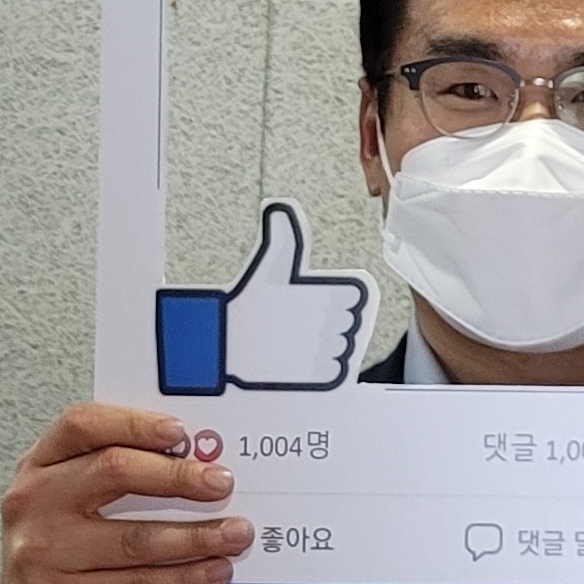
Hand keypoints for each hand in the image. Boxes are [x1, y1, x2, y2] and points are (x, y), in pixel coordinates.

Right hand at [0, 405, 247, 583]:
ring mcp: (43, 553)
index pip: (82, 424)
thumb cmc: (61, 547)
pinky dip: (184, 579)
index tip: (182, 432)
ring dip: (196, 535)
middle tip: (222, 483)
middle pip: (113, 472)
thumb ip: (114, 471)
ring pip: (135, 538)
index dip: (135, 423)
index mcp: (39, 465)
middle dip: (178, 476)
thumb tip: (197, 457)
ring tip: (236, 534)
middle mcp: (34, 503)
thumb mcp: (70, 498)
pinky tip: (214, 573)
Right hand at [155, 200, 374, 395]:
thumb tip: (279, 208)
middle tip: (309, 319)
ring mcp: (325, 349)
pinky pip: (336, 370)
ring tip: (305, 338)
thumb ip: (283, 236)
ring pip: (343, 345)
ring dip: (330, 343)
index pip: (356, 296)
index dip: (342, 298)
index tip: (324, 299)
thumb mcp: (269, 263)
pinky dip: (326, 366)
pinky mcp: (317, 375)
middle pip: (350, 321)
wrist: (226, 343)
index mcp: (328, 291)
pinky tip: (306, 357)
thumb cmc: (248, 302)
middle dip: (335, 321)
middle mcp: (331, 321)